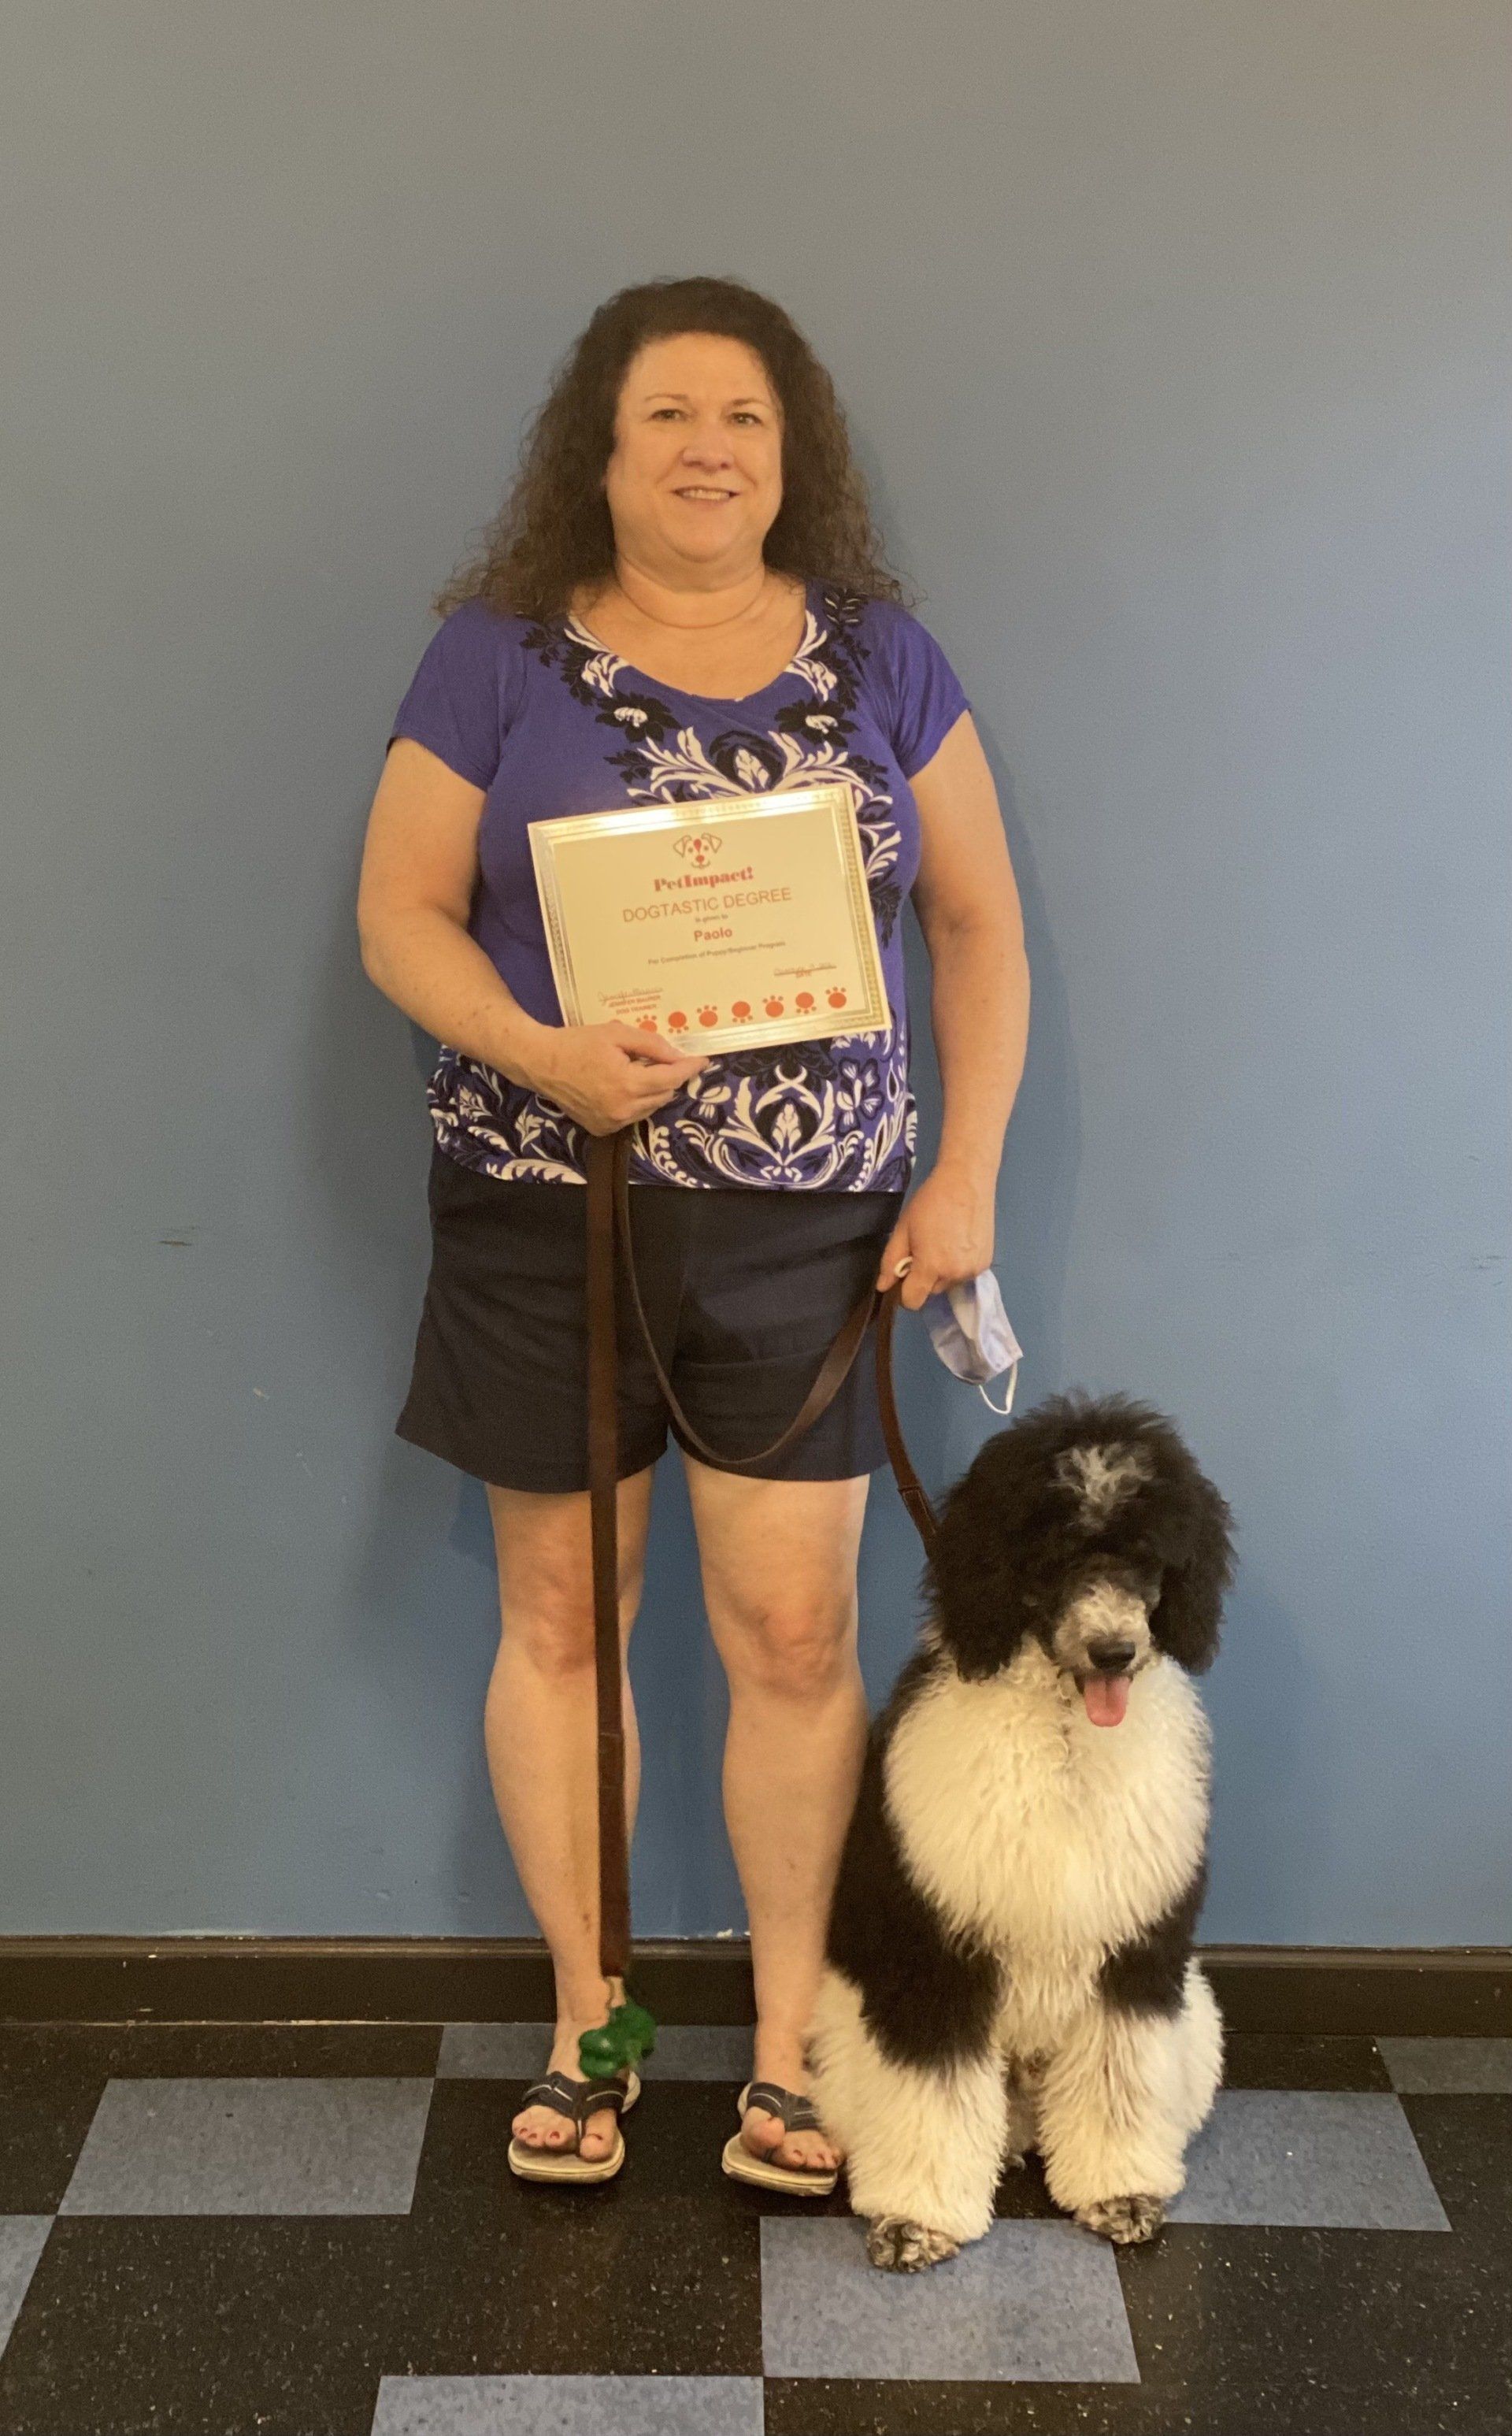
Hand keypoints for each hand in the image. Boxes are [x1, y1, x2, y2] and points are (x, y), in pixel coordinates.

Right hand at [530, 1021, 707, 1136]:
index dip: (688, 1068)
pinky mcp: (602, 1129)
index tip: (701, 1060)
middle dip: (668, 1076)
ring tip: (634, 1070)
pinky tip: (619, 1086)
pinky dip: (634, 1102)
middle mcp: (622, 1109)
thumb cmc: (577, 1043)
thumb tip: (678, 1055)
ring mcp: (611, 1123)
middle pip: (664, 1094)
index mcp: (627, 1084)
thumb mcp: (616, 1034)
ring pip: (650, 1107)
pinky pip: (632, 1116)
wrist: (541, 1063)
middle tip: (661, 1059)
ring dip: (651, 1090)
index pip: (671, 1078)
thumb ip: (651, 1044)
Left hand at [876, 1165, 994, 1310]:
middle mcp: (955, 1274)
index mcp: (932, 1267)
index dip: (904, 1291)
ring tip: (944, 1242)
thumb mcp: (903, 1229)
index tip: (904, 1272)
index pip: (913, 1301)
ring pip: (948, 1283)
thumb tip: (883, 1287)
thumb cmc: (930, 1202)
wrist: (967, 1182)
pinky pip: (964, 1275)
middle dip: (924, 1277)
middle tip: (925, 1247)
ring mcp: (974, 1270)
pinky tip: (959, 1242)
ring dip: (942, 1272)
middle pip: (931, 1292)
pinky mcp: (986, 1263)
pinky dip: (958, 1265)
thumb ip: (890, 1261)